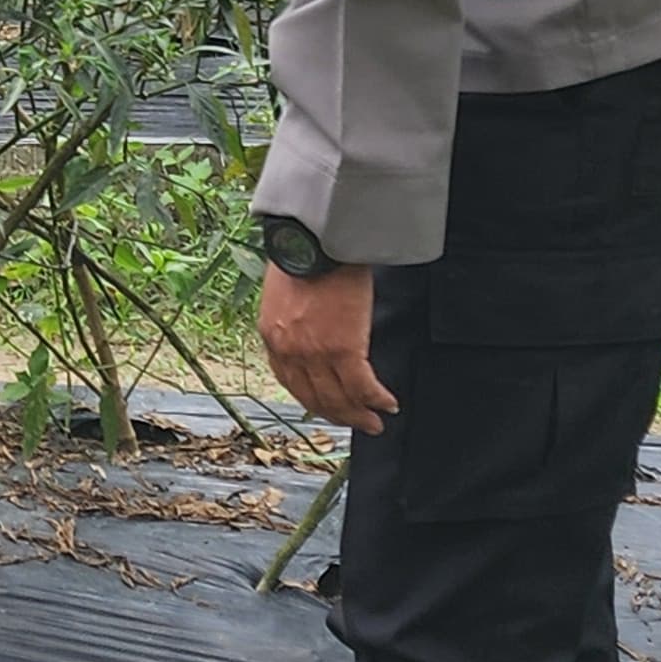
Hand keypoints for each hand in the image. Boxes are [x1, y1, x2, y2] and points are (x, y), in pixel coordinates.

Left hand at [261, 263, 396, 434]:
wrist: (315, 238)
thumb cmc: (304, 252)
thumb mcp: (285, 290)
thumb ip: (292, 316)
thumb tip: (310, 328)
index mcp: (272, 335)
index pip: (290, 382)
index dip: (312, 400)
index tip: (327, 408)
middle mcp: (289, 350)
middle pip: (315, 397)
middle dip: (338, 415)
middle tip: (358, 423)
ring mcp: (315, 353)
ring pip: (338, 398)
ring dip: (359, 415)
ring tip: (374, 422)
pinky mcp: (343, 349)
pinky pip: (363, 387)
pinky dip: (376, 399)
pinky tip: (388, 403)